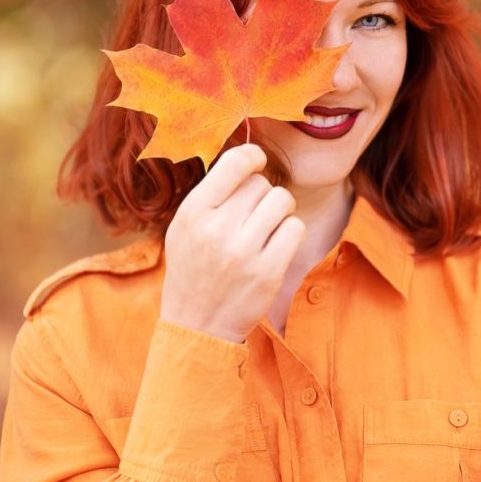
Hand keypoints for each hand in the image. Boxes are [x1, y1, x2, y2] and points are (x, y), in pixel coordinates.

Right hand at [160, 144, 305, 342]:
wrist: (197, 325)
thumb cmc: (194, 268)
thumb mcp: (184, 227)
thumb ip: (211, 193)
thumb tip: (248, 157)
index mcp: (194, 212)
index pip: (235, 162)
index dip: (252, 156)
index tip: (256, 162)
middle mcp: (218, 229)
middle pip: (262, 183)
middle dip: (261, 196)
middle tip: (252, 216)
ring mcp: (244, 251)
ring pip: (282, 201)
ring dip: (279, 212)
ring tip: (265, 228)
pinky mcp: (268, 271)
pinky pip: (295, 228)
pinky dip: (290, 233)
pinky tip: (276, 245)